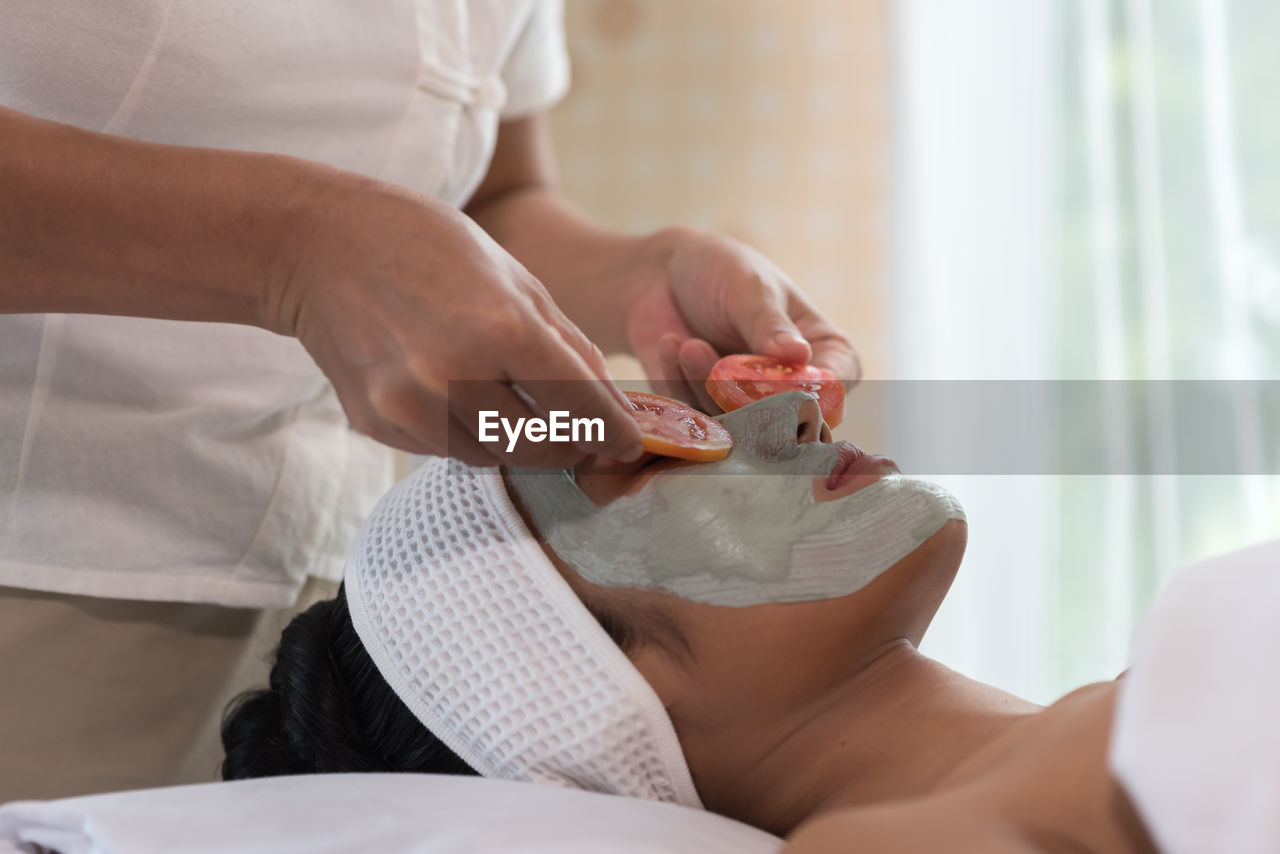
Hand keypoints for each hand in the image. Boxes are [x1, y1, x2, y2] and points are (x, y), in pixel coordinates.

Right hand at [268, 174, 642, 466]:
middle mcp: (453, 375)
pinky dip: (469, 433)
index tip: (628, 442)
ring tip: (512, 399)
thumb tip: (613, 404)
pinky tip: (458, 393)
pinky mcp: (379, 424)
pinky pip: (446, 450)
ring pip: (494, 456)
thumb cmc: (426, 246)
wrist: (318, 247)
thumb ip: (567, 343)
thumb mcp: (514, 275)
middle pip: (541, 447)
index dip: (614, 433)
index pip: (580, 407)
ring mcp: (410, 406)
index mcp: (500, 327)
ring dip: (518, 440)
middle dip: (572, 444)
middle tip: (582, 431)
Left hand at [623, 228, 859, 410]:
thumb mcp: (750, 288)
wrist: (661, 272)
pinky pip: (694, 413)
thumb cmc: (721, 270)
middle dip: (747, 397)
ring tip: (690, 345)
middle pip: (783, 418)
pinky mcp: (703, 410)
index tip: (776, 382)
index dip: (809, 396)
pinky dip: (680, 381)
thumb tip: (800, 356)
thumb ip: (769, 325)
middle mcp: (791, 387)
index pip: (832, 389)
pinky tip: (672, 343)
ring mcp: (746, 402)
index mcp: (824, 353)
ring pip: (735, 421)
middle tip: (721, 370)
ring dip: (707, 386)